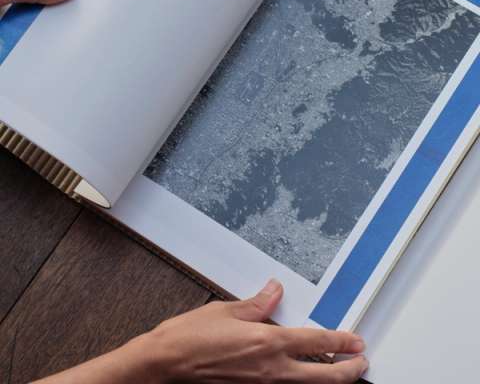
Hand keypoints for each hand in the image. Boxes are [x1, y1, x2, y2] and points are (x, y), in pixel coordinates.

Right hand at [35, 280, 367, 383]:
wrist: (165, 366)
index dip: (342, 342)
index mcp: (268, 342)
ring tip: (341, 372)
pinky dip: (300, 383)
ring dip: (328, 380)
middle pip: (324, 376)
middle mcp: (272, 370)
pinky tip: (302, 377)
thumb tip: (274, 290)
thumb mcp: (227, 310)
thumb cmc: (191, 338)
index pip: (317, 341)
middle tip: (362, 363)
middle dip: (349, 371)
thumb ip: (258, 303)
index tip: (356, 340)